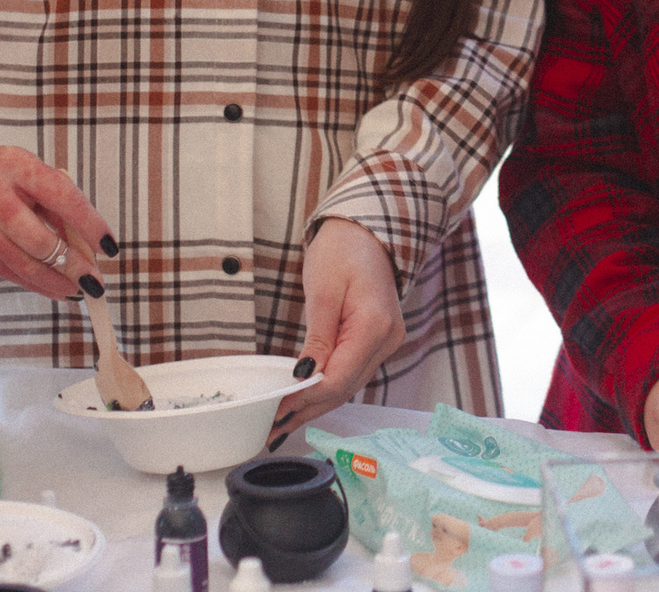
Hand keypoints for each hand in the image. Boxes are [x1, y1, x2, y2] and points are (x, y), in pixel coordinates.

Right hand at [0, 145, 113, 302]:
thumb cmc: (1, 175)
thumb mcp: (31, 172)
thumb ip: (57, 203)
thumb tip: (87, 244)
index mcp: (17, 167)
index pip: (61, 197)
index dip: (89, 224)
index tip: (110, 245)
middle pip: (37, 239)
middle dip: (71, 264)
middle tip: (95, 280)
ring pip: (22, 263)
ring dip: (55, 282)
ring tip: (80, 290)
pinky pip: (8, 273)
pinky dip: (35, 284)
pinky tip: (56, 289)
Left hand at [270, 218, 404, 442]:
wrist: (367, 230)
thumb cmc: (344, 249)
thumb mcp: (322, 291)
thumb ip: (317, 339)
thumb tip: (303, 378)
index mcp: (376, 326)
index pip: (338, 378)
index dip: (305, 399)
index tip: (275, 411)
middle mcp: (388, 339)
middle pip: (344, 389)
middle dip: (306, 411)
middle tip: (270, 429)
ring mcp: (386, 342)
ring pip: (348, 386)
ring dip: (315, 405)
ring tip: (281, 423)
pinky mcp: (378, 341)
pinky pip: (351, 373)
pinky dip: (326, 388)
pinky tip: (304, 400)